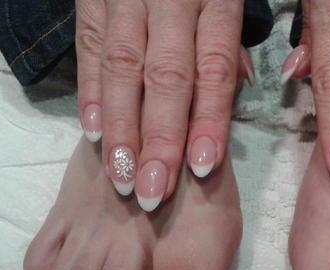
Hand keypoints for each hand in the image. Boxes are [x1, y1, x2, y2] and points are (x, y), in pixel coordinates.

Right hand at [76, 0, 252, 210]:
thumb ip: (233, 41)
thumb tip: (239, 88)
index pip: (214, 69)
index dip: (209, 120)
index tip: (201, 167)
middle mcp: (171, 0)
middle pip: (166, 77)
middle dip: (159, 140)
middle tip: (153, 191)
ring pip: (121, 69)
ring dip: (120, 129)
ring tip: (121, 176)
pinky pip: (90, 47)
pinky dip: (90, 92)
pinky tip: (93, 133)